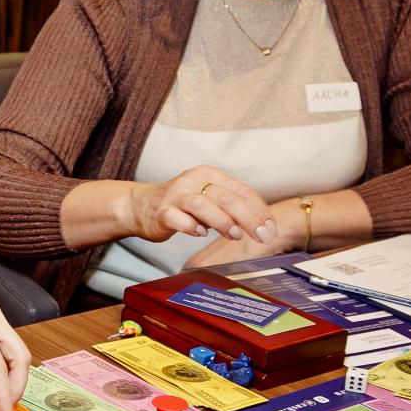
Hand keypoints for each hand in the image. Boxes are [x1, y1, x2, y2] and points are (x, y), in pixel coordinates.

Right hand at [127, 167, 276, 244]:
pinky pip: (178, 219)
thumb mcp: (209, 199)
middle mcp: (192, 181)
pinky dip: (192, 227)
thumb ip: (230, 208)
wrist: (139, 206)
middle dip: (248, 218)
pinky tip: (200, 233)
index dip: (259, 209)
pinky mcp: (161, 212)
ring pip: (203, 205)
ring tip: (234, 235)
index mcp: (208, 174)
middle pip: (226, 197)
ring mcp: (175, 196)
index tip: (270, 228)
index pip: (241, 190)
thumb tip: (259, 225)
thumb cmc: (181, 205)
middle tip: (261, 236)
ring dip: (223, 221)